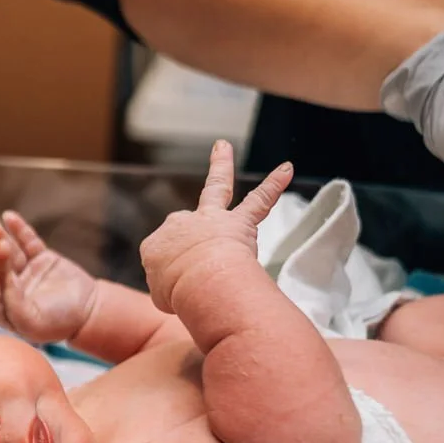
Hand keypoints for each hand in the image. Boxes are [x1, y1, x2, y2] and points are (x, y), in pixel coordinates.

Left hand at [0, 211, 98, 344]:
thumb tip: (2, 285)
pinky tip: (9, 217)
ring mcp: (25, 272)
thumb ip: (15, 307)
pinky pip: (27, 242)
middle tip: (1, 246)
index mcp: (6, 310)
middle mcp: (11, 289)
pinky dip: (19, 230)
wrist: (90, 310)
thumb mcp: (34, 323)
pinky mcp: (39, 257)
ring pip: (10, 254)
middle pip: (1, 271)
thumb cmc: (60, 322)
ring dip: (1, 239)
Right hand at [139, 141, 291, 314]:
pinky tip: (286, 169)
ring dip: (221, 165)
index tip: (180, 291)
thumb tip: (177, 288)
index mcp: (157, 245)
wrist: (199, 280)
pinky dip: (274, 185)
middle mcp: (181, 224)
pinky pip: (260, 200)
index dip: (173, 275)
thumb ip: (166, 286)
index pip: (163, 254)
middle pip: (181, 222)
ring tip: (223, 147)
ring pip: (216, 187)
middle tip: (189, 235)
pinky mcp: (240, 223)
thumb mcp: (159, 296)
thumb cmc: (178, 293)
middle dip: (185, 230)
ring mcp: (211, 220)